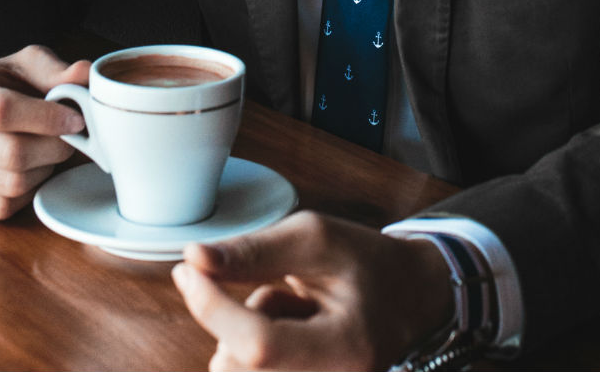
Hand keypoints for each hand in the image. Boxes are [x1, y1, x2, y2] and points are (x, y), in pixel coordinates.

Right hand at [0, 45, 90, 218]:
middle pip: (13, 153)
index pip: (3, 110)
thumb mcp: (29, 67)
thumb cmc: (6, 87)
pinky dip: (27, 193)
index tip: (76, 120)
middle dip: (54, 148)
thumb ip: (57, 71)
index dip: (48, 118)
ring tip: (45, 151)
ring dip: (43, 169)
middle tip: (68, 138)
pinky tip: (28, 171)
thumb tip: (85, 74)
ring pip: (13, 183)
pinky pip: (3, 206)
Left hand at [172, 211, 453, 370]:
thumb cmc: (369, 264)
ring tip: (292, 310)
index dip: (213, 308)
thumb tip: (193, 259)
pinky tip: (289, 330)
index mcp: (348, 348)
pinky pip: (245, 371)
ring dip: (245, 333)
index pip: (259, 345)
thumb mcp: (316, 240)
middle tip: (276, 287)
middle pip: (237, 365)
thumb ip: (253, 252)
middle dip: (234, 319)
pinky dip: (253, 348)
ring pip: (234, 369)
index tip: (188, 270)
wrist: (411, 296)